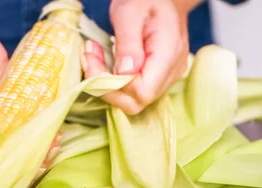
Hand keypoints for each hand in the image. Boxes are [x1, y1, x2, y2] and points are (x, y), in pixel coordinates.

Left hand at [81, 0, 191, 114]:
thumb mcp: (130, 12)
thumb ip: (128, 43)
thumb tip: (124, 73)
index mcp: (168, 55)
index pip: (141, 91)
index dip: (113, 84)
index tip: (92, 58)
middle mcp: (172, 72)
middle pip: (137, 101)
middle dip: (106, 86)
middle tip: (89, 57)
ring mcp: (167, 77)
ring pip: (133, 98)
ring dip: (107, 82)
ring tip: (94, 54)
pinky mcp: (158, 78)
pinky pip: (134, 89)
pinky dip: (114, 79)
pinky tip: (104, 59)